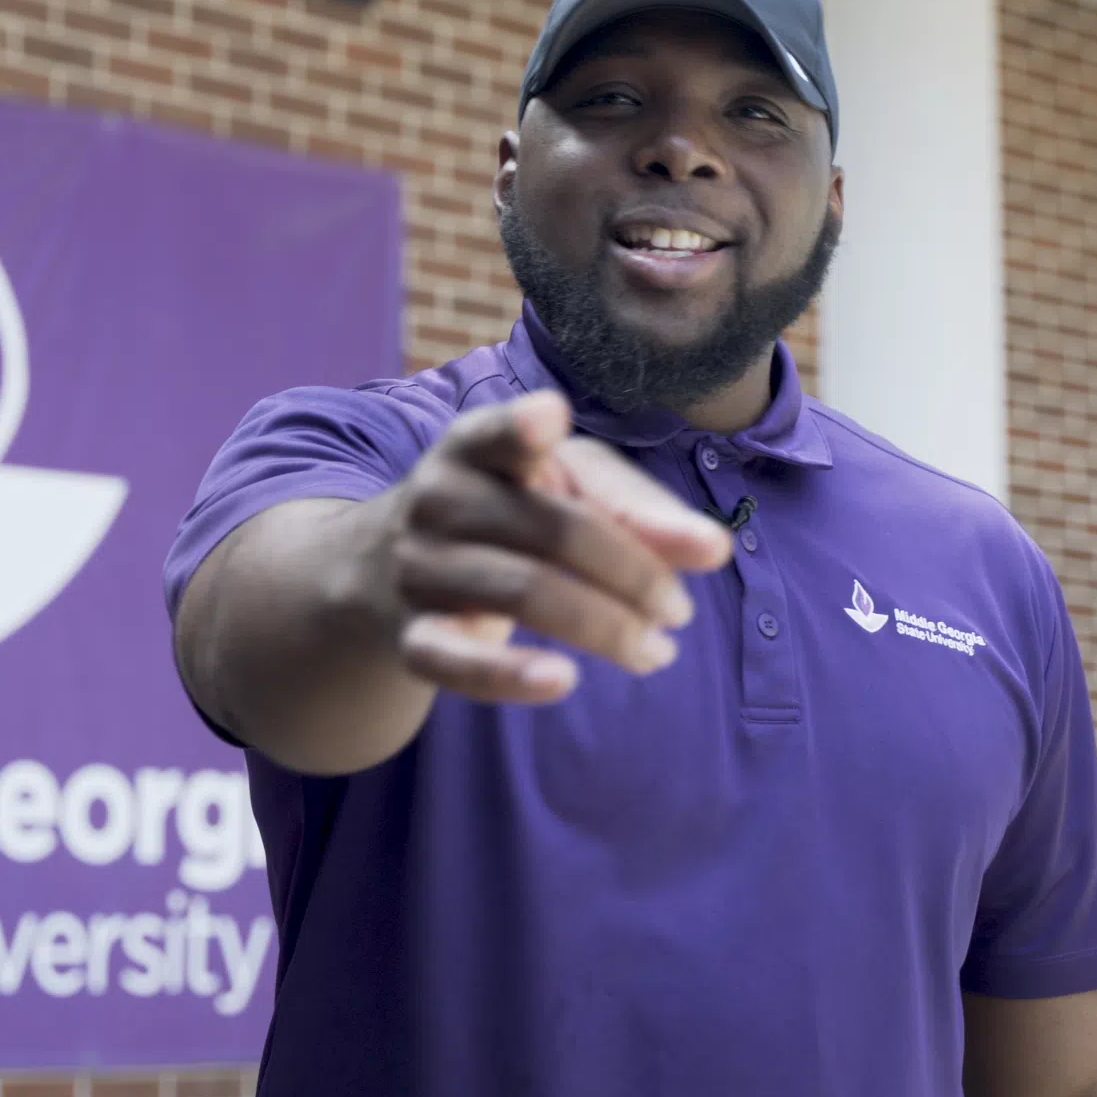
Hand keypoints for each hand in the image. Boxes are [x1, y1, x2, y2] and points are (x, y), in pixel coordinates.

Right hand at [370, 389, 731, 704]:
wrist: (384, 574)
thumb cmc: (505, 515)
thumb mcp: (565, 489)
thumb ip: (638, 509)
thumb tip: (712, 549)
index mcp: (475, 446)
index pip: (495, 432)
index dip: (521, 426)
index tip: (550, 416)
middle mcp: (437, 498)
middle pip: (553, 531)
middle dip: (634, 575)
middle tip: (680, 611)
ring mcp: (418, 568)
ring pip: (523, 593)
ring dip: (607, 628)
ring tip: (657, 652)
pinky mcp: (412, 636)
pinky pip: (457, 662)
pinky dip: (509, 675)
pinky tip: (563, 680)